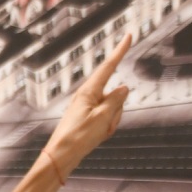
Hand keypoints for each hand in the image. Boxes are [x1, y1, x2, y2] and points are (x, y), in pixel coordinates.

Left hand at [42, 33, 132, 176]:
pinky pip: (106, 120)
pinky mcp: (87, 118)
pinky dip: (106, 129)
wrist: (61, 156)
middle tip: (104, 126)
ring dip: (111, 123)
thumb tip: (124, 88)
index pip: (109, 66)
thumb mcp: (103, 118)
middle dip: (117, 112)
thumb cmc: (79, 137)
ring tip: (98, 134)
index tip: (129, 35)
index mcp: (89, 91)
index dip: (120, 51)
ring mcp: (88, 108)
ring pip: (113, 110)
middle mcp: (87, 96)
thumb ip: (116, 100)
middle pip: (115, 96)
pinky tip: (96, 138)